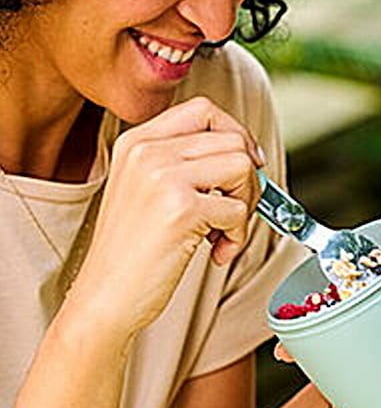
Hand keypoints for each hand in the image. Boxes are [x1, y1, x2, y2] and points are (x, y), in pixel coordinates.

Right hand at [72, 97, 263, 335]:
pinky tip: (216, 253)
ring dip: (246, 206)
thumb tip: (248, 154)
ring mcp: (163, 177)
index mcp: (138, 141)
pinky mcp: (181, 209)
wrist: (105, 297)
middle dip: (247, 180)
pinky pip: (240, 210)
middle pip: (232, 140)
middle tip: (234, 212)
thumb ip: (186, 164)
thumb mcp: (149, 189)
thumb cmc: (134, 251)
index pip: (204, 110)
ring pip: (242, 167)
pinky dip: (238, 237)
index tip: (247, 164)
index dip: (236, 134)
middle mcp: (147, 151)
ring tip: (223, 233)